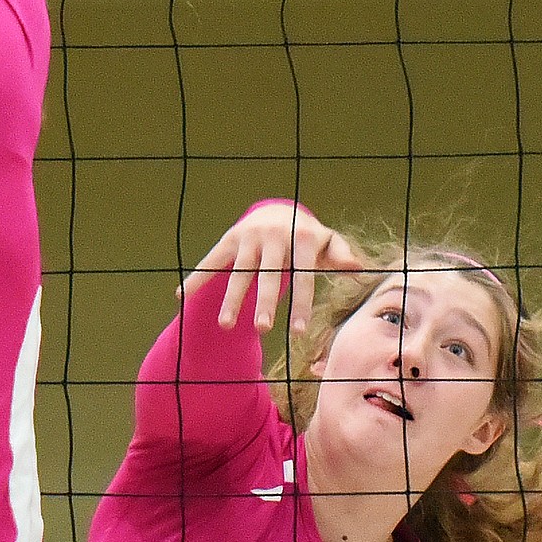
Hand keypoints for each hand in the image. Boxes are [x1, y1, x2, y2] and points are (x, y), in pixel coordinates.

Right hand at [179, 202, 362, 334]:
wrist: (277, 210)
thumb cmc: (308, 236)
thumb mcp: (327, 242)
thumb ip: (341, 254)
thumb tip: (358, 268)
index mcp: (302, 239)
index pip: (303, 277)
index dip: (301, 304)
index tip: (297, 332)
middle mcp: (274, 237)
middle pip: (268, 276)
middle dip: (264, 303)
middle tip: (262, 329)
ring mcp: (249, 238)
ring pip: (238, 273)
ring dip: (231, 300)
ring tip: (226, 325)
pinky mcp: (230, 239)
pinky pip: (212, 262)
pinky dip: (197, 278)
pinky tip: (182, 296)